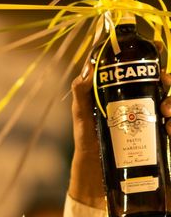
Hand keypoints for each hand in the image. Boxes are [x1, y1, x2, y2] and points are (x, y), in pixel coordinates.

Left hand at [67, 64, 170, 209]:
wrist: (95, 174)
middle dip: (170, 90)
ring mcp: (152, 131)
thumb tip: (88, 68)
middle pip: (165, 96)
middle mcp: (143, 115)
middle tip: (165, 91)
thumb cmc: (88, 142)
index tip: (162, 74)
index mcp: (127, 102)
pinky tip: (170, 128)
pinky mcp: (159, 148)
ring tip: (167, 112)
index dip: (159, 78)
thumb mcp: (82, 115)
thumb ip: (82, 92)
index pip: (148, 84)